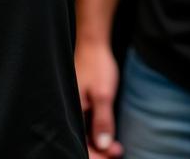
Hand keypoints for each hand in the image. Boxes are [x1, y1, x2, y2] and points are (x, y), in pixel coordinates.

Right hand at [74, 39, 123, 157]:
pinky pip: (88, 125)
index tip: (112, 155)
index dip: (96, 155)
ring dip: (101, 144)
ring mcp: (77, 107)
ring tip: (118, 147)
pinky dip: (98, 133)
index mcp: (71, 110)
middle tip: (118, 151)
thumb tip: (103, 145)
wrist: (93, 43)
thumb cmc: (96, 65)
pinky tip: (109, 135)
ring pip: (85, 134)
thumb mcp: (103, 94)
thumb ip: (102, 121)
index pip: (80, 144)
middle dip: (100, 152)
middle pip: (82, 141)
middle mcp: (71, 110)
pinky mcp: (83, 103)